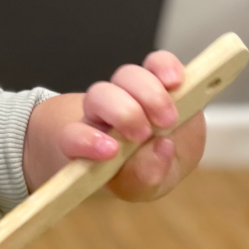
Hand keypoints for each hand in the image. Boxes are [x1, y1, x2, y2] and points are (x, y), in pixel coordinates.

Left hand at [59, 51, 206, 200]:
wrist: (164, 156)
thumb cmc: (144, 172)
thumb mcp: (145, 186)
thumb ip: (147, 176)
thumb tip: (162, 146)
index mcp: (88, 144)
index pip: (72, 136)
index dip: (86, 140)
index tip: (111, 151)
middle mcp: (103, 114)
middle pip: (99, 97)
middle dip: (124, 113)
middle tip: (145, 134)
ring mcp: (129, 92)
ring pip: (126, 76)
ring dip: (149, 95)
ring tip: (168, 120)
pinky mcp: (158, 78)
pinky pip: (156, 61)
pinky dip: (165, 67)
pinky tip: (176, 82)